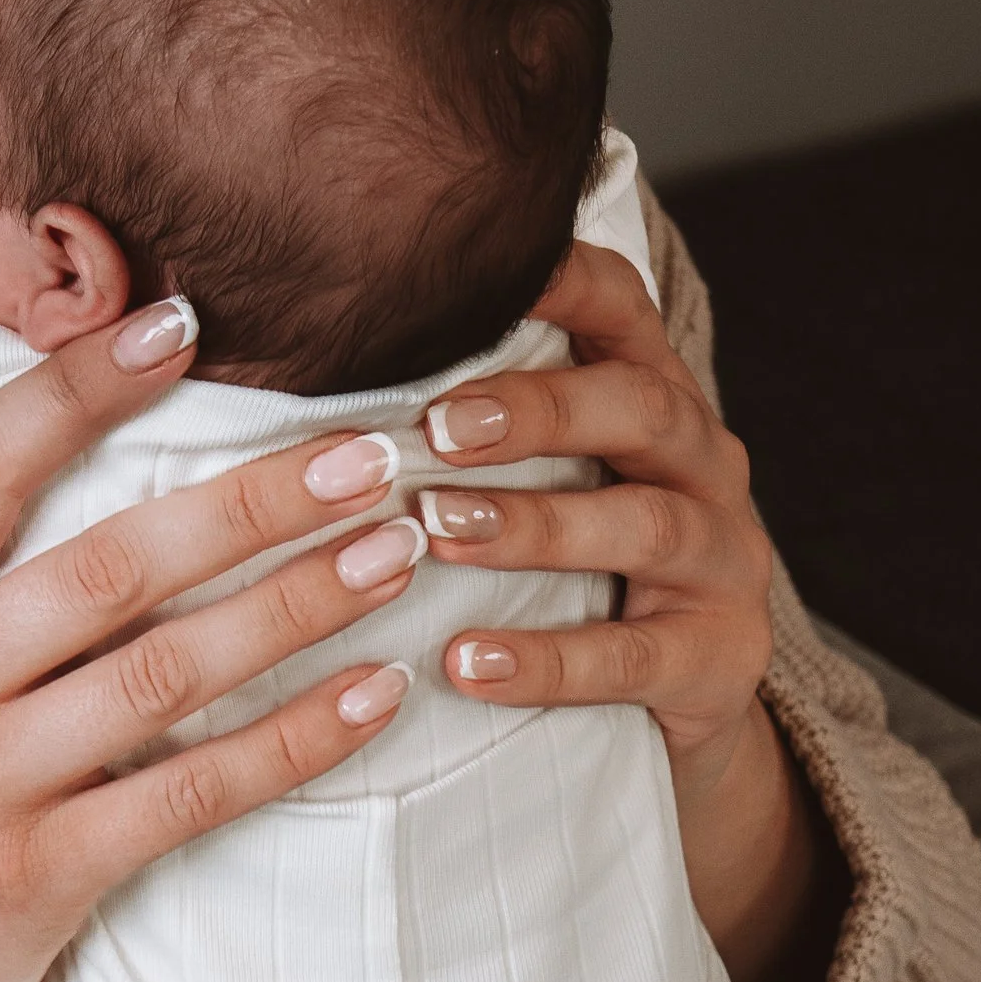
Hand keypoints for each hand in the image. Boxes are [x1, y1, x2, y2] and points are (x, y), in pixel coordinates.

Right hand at [0, 295, 422, 981]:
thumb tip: (92, 395)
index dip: (78, 385)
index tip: (184, 321)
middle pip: (109, 570)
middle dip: (252, 502)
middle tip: (366, 455)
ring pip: (169, 675)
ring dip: (299, 605)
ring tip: (396, 550)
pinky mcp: (40, 877)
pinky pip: (195, 792)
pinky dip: (296, 739)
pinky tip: (376, 692)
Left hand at [412, 240, 839, 981]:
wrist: (669, 709)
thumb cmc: (561, 559)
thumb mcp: (523, 472)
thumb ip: (445, 405)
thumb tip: (256, 338)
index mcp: (649, 391)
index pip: (619, 304)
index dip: (557, 277)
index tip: (463, 272)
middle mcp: (700, 460)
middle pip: (640, 405)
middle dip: (538, 408)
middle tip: (436, 426)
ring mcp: (723, 558)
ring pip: (645, 523)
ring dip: (534, 525)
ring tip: (436, 534)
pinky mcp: (718, 658)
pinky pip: (635, 658)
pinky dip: (548, 660)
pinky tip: (465, 663)